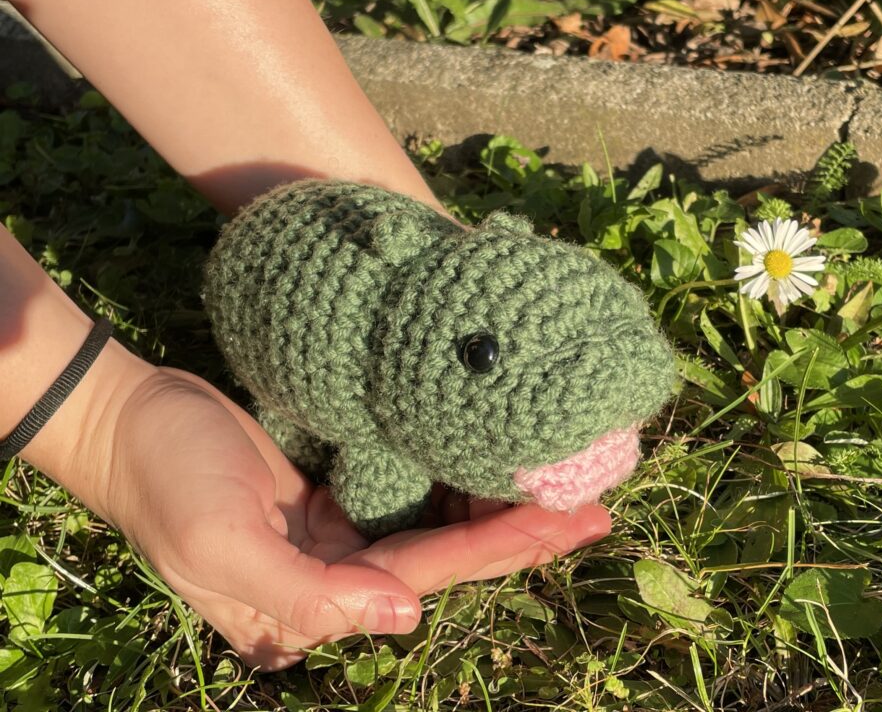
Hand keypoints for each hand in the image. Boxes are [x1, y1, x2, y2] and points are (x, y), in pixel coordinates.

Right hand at [90, 365, 610, 668]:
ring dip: (496, 513)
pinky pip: (409, 499)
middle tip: (595, 508)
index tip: (568, 525)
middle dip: (518, 536)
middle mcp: (332, 581)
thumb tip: (402, 616)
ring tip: (564, 492)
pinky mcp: (333, 501)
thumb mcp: (221, 545)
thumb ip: (307, 595)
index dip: (497, 550)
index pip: (422, 578)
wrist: (129, 421)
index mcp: (308, 607)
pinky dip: (456, 487)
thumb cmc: (168, 481)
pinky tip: (495, 474)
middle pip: (444, 560)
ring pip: (435, 530)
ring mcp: (335, 541)